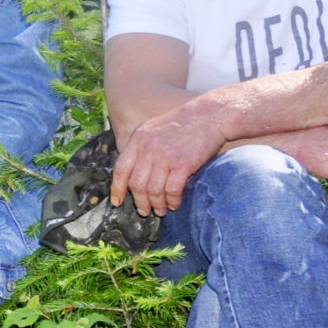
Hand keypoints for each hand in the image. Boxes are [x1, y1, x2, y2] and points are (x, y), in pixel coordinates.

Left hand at [111, 101, 228, 215]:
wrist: (210, 116)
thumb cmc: (184, 124)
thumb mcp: (154, 129)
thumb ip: (141, 147)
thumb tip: (133, 171)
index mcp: (138, 139)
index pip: (121, 168)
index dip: (117, 188)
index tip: (117, 202)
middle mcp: (148, 148)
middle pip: (136, 184)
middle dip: (140, 202)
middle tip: (144, 211)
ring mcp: (165, 156)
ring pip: (153, 190)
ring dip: (157, 205)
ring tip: (160, 211)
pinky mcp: (183, 164)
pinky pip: (172, 190)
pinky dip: (172, 201)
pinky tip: (175, 204)